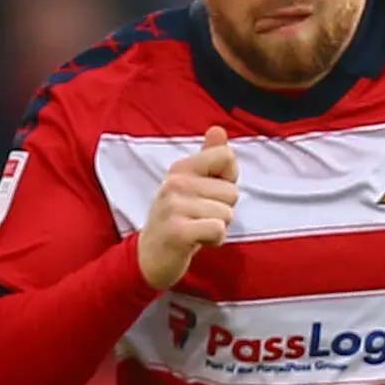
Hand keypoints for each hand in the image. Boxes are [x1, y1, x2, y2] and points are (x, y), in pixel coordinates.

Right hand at [139, 127, 238, 289]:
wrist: (152, 255)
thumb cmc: (181, 218)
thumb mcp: (194, 185)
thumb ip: (210, 158)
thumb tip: (218, 129)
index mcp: (181, 168)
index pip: (226, 156)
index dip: (228, 180)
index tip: (210, 193)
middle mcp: (175, 182)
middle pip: (232, 192)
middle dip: (223, 210)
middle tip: (199, 218)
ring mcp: (173, 206)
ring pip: (227, 214)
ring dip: (218, 227)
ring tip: (196, 228)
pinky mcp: (177, 231)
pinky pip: (218, 230)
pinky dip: (214, 240)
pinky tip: (196, 241)